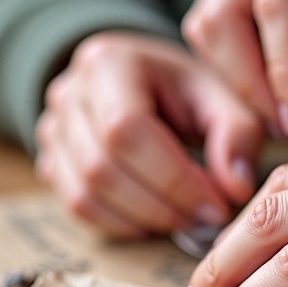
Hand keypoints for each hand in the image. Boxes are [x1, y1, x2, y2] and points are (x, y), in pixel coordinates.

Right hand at [36, 32, 262, 236]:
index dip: (173, 179)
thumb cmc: (181, 90)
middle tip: (203, 221)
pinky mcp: (50, 162)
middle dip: (160, 206)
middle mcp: (69, 93)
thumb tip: (234, 189)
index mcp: (109, 62)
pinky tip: (152, 221)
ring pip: (84, 194)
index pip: (128, 129)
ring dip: (140, 220)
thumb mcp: (219, 95)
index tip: (216, 206)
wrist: (140, 84)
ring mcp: (51, 130)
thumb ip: (237, 134)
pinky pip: (75, 207)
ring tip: (182, 220)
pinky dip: (118, 224)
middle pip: (102, 167)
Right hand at [182, 0, 287, 135]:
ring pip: (210, 32)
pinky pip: (220, 44)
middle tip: (287, 127)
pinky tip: (278, 103)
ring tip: (285, 119)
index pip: (273, 5)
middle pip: (220, 17)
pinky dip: (240, 80)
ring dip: (238, 83)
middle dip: (247, 81)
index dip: (279, 72)